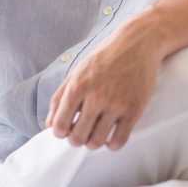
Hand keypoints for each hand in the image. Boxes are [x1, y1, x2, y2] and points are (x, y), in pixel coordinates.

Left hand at [46, 23, 163, 149]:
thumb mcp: (77, 71)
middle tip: (82, 132)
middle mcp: (96, 97)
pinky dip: (112, 144)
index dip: (60, 133)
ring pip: (97, 142)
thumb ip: (60, 97)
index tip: (66, 130)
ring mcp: (116, 104)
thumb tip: (50, 125)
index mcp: (78, 86)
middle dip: (76, 139)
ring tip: (96, 134)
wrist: (138, 44)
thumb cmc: (105, 58)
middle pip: (77, 138)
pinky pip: (119, 141)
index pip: (59, 125)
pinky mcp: (134, 109)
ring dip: (93, 142)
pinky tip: (112, 135)